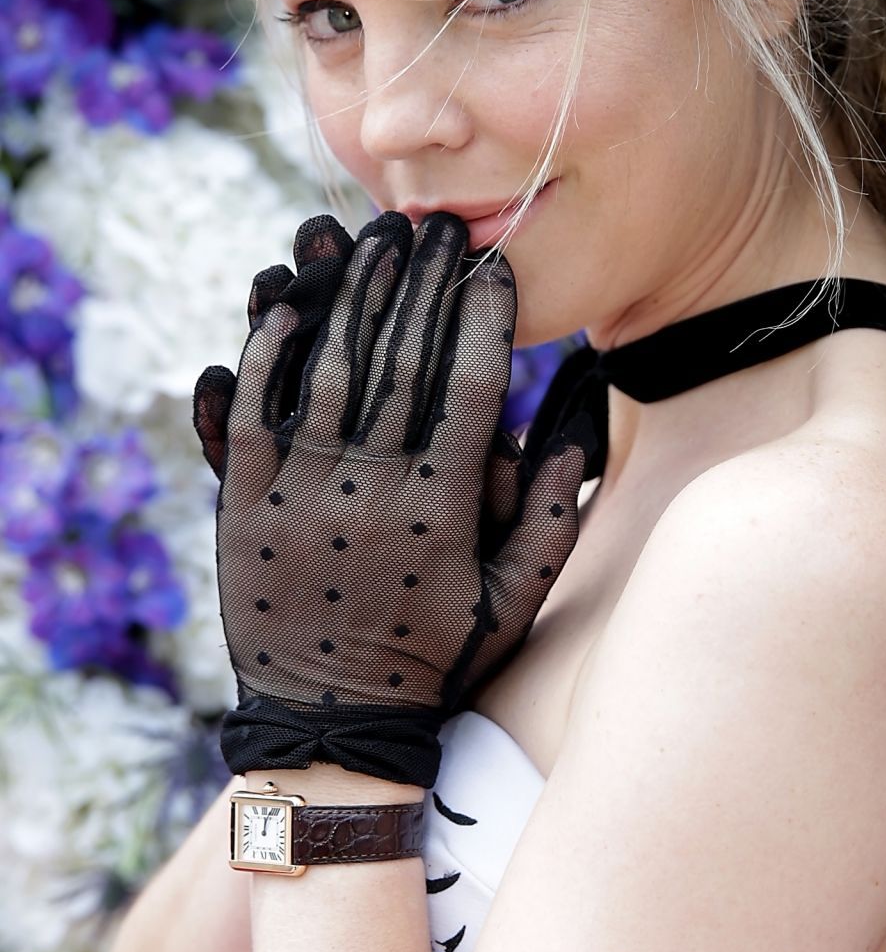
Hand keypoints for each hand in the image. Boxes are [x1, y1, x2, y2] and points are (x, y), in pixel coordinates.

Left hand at [201, 209, 591, 784]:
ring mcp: (300, 492)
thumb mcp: (514, 603)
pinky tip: (285, 304)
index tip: (492, 267)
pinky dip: (266, 354)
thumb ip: (551, 518)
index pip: (472, 384)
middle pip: (401, 359)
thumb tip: (578, 430)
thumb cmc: (434, 659)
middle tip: (434, 226)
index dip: (482, 317)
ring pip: (328, 371)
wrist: (330, 725)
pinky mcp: (242, 505)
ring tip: (369, 237)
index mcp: (443, 507)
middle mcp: (372, 487)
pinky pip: (252, 413)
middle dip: (421, 282)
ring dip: (350, 294)